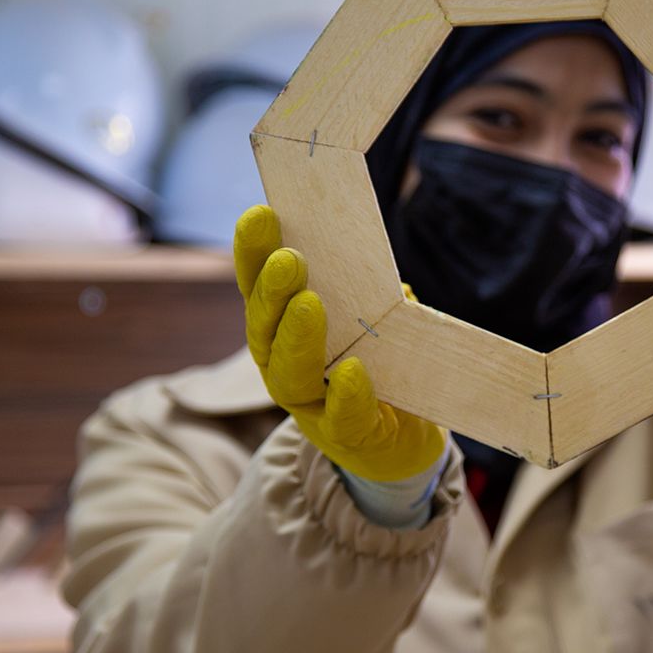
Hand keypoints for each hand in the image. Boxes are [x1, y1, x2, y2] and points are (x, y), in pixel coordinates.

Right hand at [233, 205, 445, 481]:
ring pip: (289, 374)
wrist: (400, 438)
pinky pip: (341, 417)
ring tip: (309, 304)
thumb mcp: (371, 317)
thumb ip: (367, 290)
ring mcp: (309, 405)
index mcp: (281, 329)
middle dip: (272, 292)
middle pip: (264, 328)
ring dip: (297, 338)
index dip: (252, 253)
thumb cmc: (377, 364)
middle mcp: (282, 365)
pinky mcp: (345, 436)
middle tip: (288, 259)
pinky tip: (354, 371)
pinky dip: (345, 395)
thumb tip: (372, 259)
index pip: (257, 288)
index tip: (260, 214)